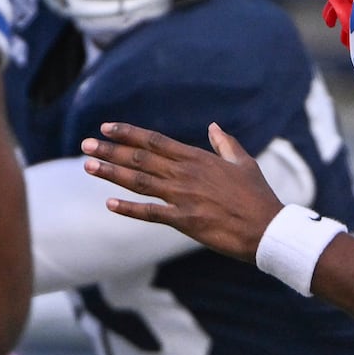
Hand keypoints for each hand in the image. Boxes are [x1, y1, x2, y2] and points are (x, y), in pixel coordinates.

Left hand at [81, 122, 283, 260]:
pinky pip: (151, 213)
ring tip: (88, 165)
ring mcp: (183, 197)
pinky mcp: (185, 221)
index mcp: (197, 158)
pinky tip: (109, 204)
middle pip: (140, 158)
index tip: (107, 127)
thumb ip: (225, 144)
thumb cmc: (258, 196)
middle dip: (111, 150)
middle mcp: (186, 174)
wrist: (267, 227)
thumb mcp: (243, 163)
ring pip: (139, 181)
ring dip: (112, 173)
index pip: (155, 141)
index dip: (129, 133)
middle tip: (86, 144)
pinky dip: (129, 209)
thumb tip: (213, 127)